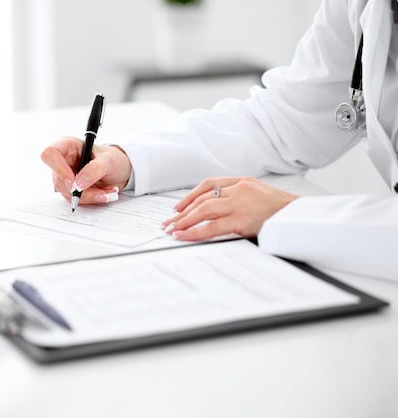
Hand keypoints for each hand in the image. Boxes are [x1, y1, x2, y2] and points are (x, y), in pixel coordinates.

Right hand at [41, 136, 131, 203]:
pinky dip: (91, 199)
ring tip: (107, 192)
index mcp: (68, 146)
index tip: (74, 182)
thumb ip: (94, 170)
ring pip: (67, 193)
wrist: (120, 171)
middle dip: (81, 190)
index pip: (50, 154)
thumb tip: (79, 183)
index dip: (59, 169)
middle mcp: (64, 161)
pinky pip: (75, 199)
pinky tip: (103, 194)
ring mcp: (65, 176)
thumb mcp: (109, 161)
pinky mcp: (71, 189)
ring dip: (89, 196)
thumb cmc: (113, 159)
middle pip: (58, 179)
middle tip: (100, 192)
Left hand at [161, 176, 298, 240]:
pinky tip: (184, 236)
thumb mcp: (260, 196)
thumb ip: (239, 199)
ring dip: (184, 221)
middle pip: (202, 198)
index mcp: (243, 181)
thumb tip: (215, 212)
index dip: (190, 196)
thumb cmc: (283, 211)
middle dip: (182, 211)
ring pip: (203, 210)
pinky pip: (211, 227)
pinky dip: (194, 232)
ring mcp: (240, 203)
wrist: (303, 217)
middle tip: (169, 222)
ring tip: (172, 230)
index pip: (208, 184)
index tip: (178, 206)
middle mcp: (239, 189)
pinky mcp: (242, 220)